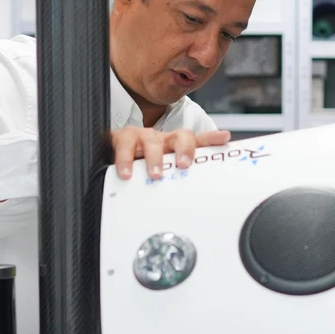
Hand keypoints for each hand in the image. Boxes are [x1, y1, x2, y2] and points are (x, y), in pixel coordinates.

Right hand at [110, 126, 230, 180]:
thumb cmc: (141, 166)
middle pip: (180, 136)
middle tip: (184, 165)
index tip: (225, 138)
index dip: (211, 139)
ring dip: (155, 158)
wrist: (109, 156)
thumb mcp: (164, 173)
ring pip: (152, 141)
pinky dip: (125, 160)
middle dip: (185, 149)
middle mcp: (162, 139)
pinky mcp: (122, 139)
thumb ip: (180, 181)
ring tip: (156, 175)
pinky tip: (126, 173)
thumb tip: (201, 197)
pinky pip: (125, 147)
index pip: (197, 141)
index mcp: (175, 146)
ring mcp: (143, 137)